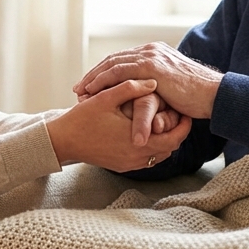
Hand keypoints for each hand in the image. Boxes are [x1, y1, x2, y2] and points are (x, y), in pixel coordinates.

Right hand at [47, 79, 191, 172]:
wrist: (63, 141)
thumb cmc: (82, 119)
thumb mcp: (106, 98)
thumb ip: (130, 87)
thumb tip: (153, 82)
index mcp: (138, 141)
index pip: (174, 137)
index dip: (183, 124)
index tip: (185, 111)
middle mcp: (137, 157)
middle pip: (170, 148)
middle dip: (176, 132)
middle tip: (179, 115)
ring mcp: (129, 164)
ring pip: (159, 155)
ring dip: (164, 140)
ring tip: (164, 122)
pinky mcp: (122, 166)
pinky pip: (146, 159)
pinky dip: (152, 147)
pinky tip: (147, 132)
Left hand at [75, 42, 221, 119]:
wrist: (214, 95)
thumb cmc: (197, 97)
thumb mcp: (174, 87)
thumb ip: (159, 85)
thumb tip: (150, 96)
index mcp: (156, 52)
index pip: (123, 60)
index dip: (105, 73)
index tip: (91, 86)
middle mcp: (151, 50)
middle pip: (114, 60)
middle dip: (94, 74)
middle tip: (79, 88)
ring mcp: (151, 56)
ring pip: (112, 64)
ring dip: (93, 78)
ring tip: (80, 92)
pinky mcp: (151, 66)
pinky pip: (119, 72)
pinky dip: (102, 81)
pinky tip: (92, 91)